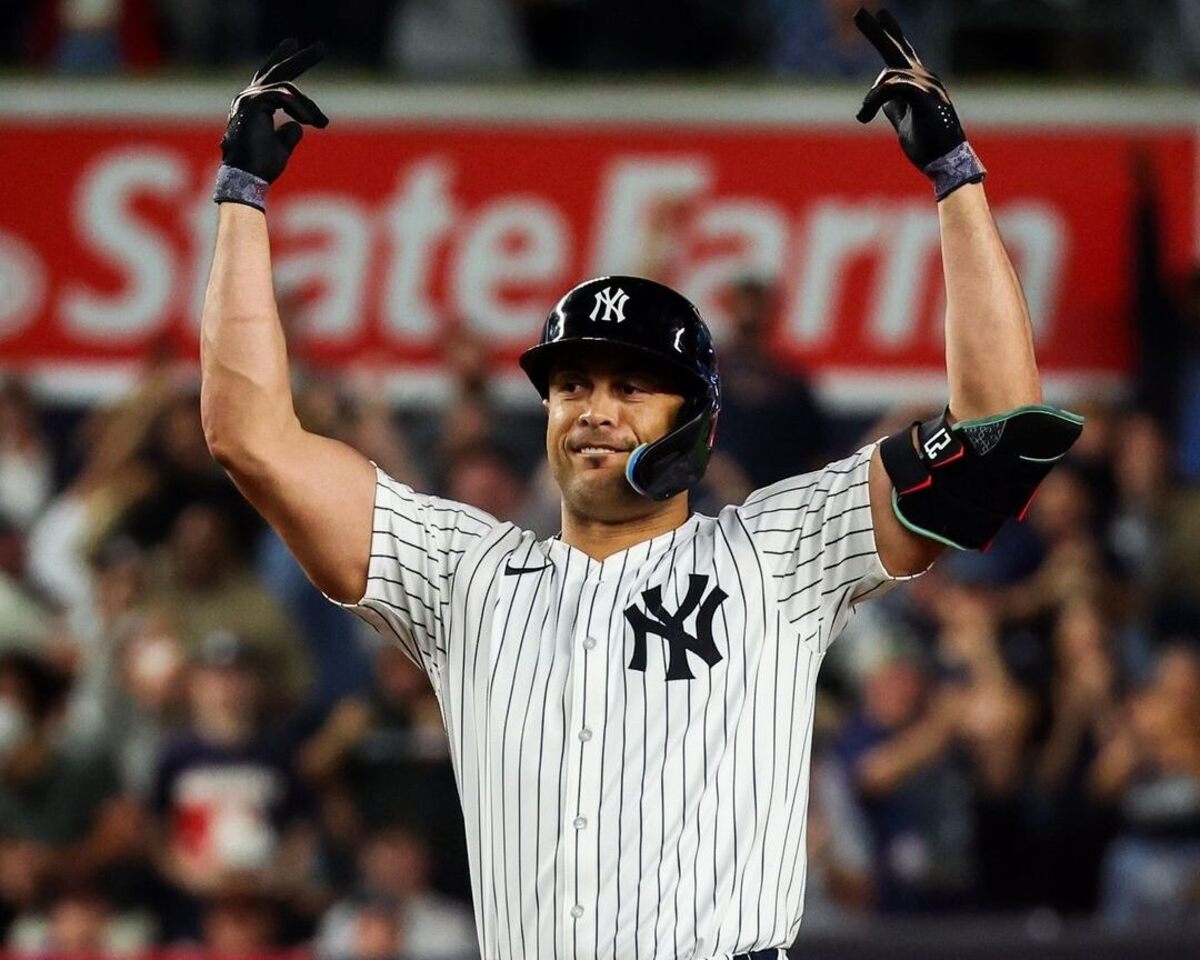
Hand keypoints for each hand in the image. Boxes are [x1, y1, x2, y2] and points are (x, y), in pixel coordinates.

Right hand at [215, 40, 328, 208]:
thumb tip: (298, 125)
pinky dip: (301, 109)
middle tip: (322, 48)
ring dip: (308, 106)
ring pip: (286, 86)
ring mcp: (248, 98)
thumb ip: (289, 134)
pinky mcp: (253, 103)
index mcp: (253, 106)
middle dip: (301, 58)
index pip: (270, 78)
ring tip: (322, 123)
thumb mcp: (281, 148)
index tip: (296, 45)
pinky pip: (284, 95)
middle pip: (276, 71)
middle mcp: (248, 97)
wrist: (247, 179)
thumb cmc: (261, 168)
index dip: (283, 61)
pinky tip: (313, 122)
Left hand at [853, 8, 983, 199]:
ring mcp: (929, 85)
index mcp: (918, 81)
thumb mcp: (902, 119)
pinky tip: (865, 114)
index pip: (902, 51)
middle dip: (877, 32)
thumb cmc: (926, 143)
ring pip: (889, 76)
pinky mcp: (928, 98)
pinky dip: (877, 99)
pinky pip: (896, 87)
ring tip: (864, 116)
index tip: (881, 14)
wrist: (944, 161)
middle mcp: (925, 77)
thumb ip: (892, 104)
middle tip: (859, 12)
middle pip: (896, 49)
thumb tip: (879, 98)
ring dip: (872, 98)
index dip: (891, 32)